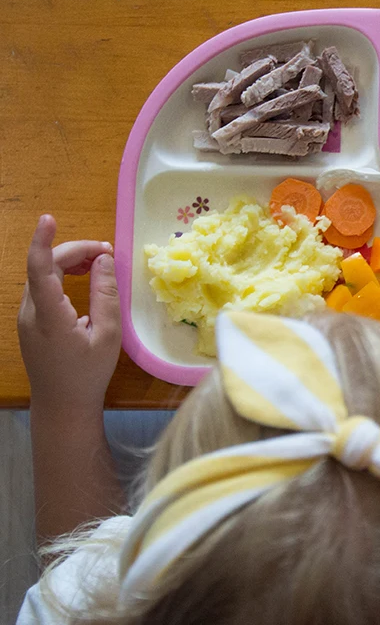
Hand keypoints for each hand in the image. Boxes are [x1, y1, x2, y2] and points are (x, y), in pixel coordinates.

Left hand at [18, 215, 120, 412]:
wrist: (62, 405)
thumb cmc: (88, 374)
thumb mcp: (108, 334)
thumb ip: (106, 294)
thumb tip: (104, 259)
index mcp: (49, 316)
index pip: (40, 269)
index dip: (43, 241)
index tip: (48, 219)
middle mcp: (30, 312)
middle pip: (44, 266)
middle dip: (75, 250)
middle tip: (108, 252)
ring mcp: (26, 316)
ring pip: (42, 274)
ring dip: (70, 261)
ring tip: (100, 262)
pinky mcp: (30, 321)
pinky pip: (43, 286)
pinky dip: (63, 274)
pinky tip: (84, 277)